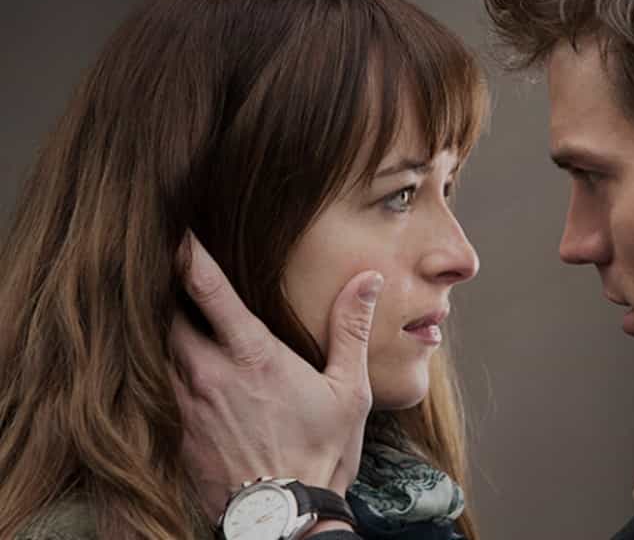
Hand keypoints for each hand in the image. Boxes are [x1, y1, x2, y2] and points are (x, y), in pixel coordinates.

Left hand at [170, 234, 382, 521]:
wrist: (285, 517)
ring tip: (167, 316)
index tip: (179, 232)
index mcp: (252, 356)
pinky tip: (173, 373)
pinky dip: (159, 372)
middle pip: (168, 315)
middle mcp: (209, 374)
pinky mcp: (175, 434)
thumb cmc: (320, 451)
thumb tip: (368, 280)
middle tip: (172, 276)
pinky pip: (155, 390)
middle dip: (168, 292)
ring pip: (155, 351)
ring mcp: (185, 405)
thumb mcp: (348, 389)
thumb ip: (351, 329)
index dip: (189, 255)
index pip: (208, 290)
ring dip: (161, 331)